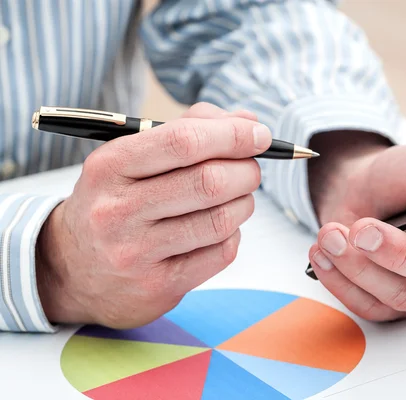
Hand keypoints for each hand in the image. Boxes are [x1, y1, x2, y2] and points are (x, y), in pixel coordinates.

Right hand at [36, 103, 270, 327]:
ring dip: (244, 203)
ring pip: (221, 220)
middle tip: (250, 170)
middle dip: (246, 170)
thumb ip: (190, 128)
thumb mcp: (132, 156)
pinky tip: (220, 229)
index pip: (184, 141)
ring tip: (237, 198)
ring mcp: (137, 252)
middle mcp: (118, 209)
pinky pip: (222, 253)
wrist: (72, 269)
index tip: (259, 134)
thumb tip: (248, 121)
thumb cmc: (115, 201)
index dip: (233, 134)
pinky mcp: (159, 286)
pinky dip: (233, 234)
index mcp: (111, 166)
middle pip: (210, 181)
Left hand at [308, 133, 405, 320]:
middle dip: (395, 253)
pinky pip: (369, 307)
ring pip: (400, 296)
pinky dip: (340, 280)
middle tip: (361, 228)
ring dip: (358, 265)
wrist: (356, 191)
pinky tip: (323, 254)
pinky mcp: (390, 305)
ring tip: (332, 233)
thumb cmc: (400, 176)